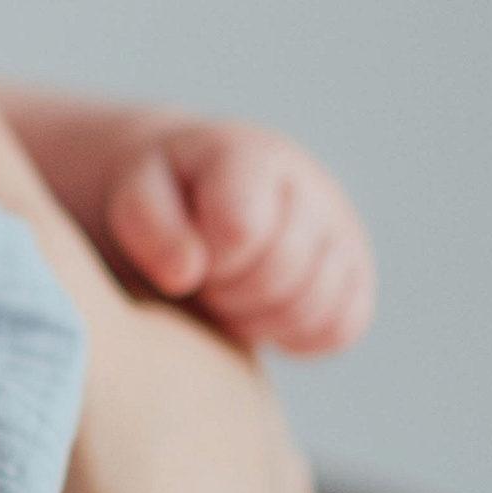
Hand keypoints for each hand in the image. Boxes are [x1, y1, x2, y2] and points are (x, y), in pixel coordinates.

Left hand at [100, 116, 374, 354]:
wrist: (199, 196)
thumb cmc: (163, 196)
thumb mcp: (134, 193)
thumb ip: (147, 222)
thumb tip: (184, 271)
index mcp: (252, 156)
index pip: (242, 230)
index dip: (207, 260)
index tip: (185, 255)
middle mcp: (312, 187)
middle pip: (280, 275)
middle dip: (228, 291)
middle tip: (203, 279)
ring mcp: (343, 232)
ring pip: (315, 307)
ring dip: (259, 320)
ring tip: (227, 292)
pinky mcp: (357, 276)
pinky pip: (342, 328)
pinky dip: (296, 336)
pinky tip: (259, 311)